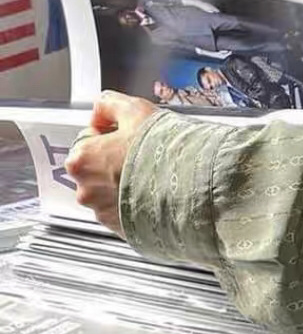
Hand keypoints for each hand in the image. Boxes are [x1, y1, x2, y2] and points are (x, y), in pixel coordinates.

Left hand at [64, 92, 158, 234]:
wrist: (189, 188)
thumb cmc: (162, 152)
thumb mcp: (136, 110)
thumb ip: (110, 104)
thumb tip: (102, 108)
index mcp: (81, 158)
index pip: (89, 138)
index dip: (112, 133)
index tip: (130, 135)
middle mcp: (86, 189)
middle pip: (97, 167)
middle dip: (115, 160)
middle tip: (142, 155)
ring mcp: (103, 212)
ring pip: (110, 191)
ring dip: (125, 183)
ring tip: (152, 175)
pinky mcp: (121, 228)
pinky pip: (124, 212)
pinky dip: (134, 204)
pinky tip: (153, 193)